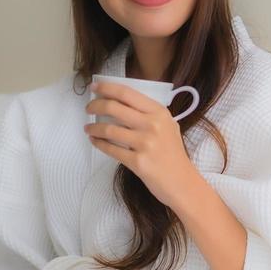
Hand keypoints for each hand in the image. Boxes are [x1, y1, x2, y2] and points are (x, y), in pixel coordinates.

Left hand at [84, 80, 198, 208]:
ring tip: (88, 128)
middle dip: (95, 106)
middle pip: (114, 108)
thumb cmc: (173, 153)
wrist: (182, 182)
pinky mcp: (137, 162)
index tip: (94, 87)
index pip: (127, 94)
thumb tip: (120, 102)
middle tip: (88, 109)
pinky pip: (111, 149)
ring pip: (109, 129)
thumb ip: (148, 113)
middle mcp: (152, 125)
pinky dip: (98, 143)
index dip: (107, 88)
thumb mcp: (168, 125)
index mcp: (159, 112)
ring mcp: (145, 143)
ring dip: (93, 127)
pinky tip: (94, 140)